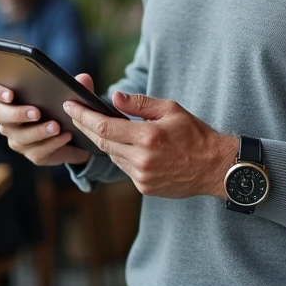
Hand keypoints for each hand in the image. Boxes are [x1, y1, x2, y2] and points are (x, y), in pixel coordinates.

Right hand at [0, 74, 94, 166]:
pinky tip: (64, 137)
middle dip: (17, 113)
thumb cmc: (65, 107)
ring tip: (56, 126)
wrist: (77, 135)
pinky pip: (37, 151)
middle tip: (36, 112)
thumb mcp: (72, 94)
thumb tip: (83, 79)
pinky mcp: (31, 153)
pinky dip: (52, 144)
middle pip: (0, 115)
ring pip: (19, 136)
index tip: (10, 94)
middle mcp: (8, 119)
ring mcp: (17, 138)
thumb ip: (77, 85)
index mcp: (11, 97)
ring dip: (38, 131)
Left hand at [65, 91, 237, 198]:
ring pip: (112, 156)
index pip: (104, 127)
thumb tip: (114, 97)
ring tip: (95, 125)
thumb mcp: (171, 109)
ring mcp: (142, 177)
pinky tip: (122, 144)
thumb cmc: (196, 134)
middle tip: (73, 113)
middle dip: (85, 127)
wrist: (215, 167)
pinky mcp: (144, 187)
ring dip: (103, 141)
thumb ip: (139, 104)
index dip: (84, 116)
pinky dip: (120, 154)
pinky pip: (124, 168)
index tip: (70, 106)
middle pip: (102, 143)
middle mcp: (142, 160)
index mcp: (148, 137)